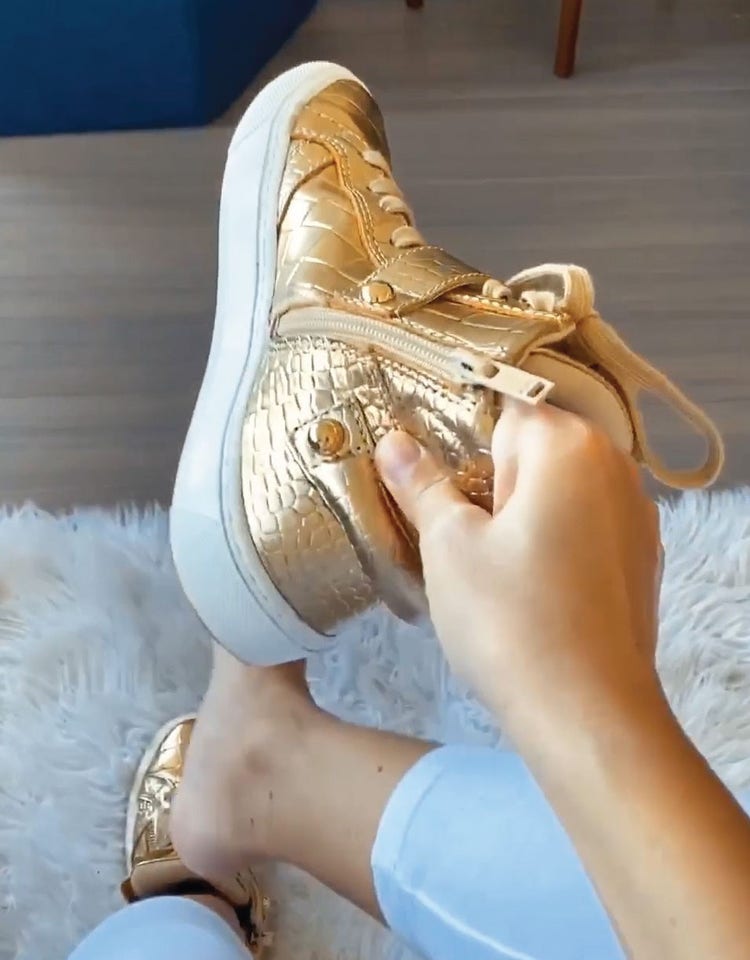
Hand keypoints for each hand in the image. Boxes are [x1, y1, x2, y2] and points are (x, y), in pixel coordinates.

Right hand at [375, 401, 662, 738]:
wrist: (587, 715)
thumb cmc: (510, 621)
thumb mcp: (449, 546)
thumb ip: (422, 484)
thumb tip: (395, 441)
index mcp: (569, 447)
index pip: (504, 406)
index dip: (461, 437)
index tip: (433, 476)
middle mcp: (615, 467)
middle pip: (537, 446)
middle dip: (493, 477)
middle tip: (457, 531)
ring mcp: (636, 515)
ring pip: (562, 489)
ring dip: (523, 510)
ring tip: (490, 565)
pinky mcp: (641, 559)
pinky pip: (587, 525)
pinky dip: (555, 539)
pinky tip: (530, 585)